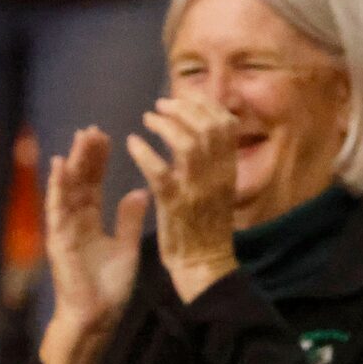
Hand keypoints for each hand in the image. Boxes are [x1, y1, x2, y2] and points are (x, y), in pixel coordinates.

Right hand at [38, 126, 147, 363]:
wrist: (97, 318)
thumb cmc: (109, 289)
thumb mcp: (126, 249)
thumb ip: (129, 220)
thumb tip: (139, 192)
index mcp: (90, 222)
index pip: (93, 184)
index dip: (98, 161)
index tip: (107, 137)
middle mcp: (75, 221)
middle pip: (79, 181)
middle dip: (85, 155)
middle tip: (93, 130)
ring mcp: (64, 229)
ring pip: (67, 189)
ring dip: (72, 163)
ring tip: (79, 138)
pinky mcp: (58, 240)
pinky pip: (56, 208)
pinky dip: (57, 187)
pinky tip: (59, 165)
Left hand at [127, 96, 241, 304]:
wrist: (204, 266)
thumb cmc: (207, 229)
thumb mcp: (218, 190)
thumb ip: (210, 162)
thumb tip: (198, 132)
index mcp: (229, 171)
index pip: (226, 125)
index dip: (206, 104)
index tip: (186, 97)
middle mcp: (217, 176)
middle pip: (208, 127)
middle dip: (183, 108)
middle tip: (161, 105)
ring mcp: (197, 190)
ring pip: (187, 143)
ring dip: (165, 125)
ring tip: (149, 119)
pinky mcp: (175, 205)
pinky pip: (159, 171)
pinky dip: (144, 152)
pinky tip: (132, 143)